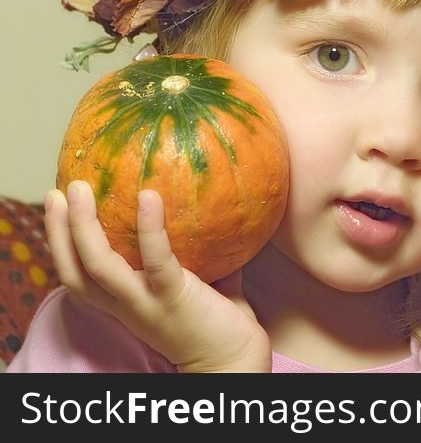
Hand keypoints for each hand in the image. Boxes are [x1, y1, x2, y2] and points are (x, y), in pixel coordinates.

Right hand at [45, 180, 271, 371]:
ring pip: (98, 266)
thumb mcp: (201, 284)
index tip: (59, 208)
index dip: (62, 244)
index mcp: (125, 301)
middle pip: (74, 272)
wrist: (234, 361)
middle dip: (58, 232)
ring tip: (80, 189)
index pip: (79, 276)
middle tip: (58, 191)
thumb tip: (210, 212)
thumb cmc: (220, 322)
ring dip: (83, 227)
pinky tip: (148, 197)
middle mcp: (126, 304)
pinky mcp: (173, 297)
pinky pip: (155, 260)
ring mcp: (146, 302)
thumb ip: (199, 254)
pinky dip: (150, 228)